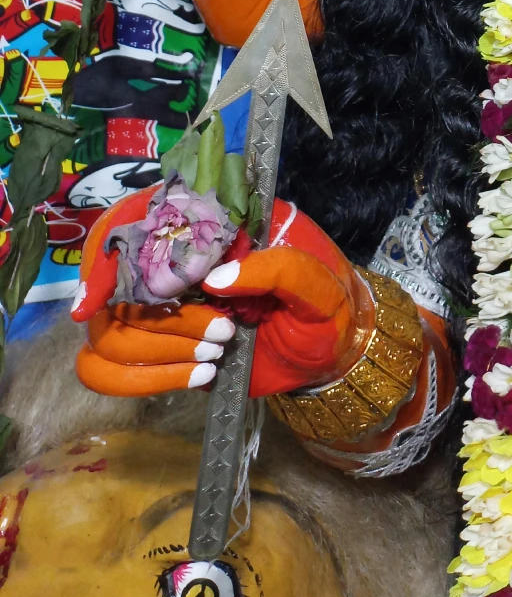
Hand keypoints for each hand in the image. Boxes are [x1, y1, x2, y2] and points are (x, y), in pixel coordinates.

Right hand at [73, 191, 373, 399]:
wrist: (330, 351)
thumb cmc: (326, 304)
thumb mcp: (317, 283)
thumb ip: (278, 269)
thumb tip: (215, 278)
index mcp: (213, 222)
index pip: (138, 217)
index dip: (107, 252)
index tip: (96, 302)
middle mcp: (176, 258)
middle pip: (117, 285)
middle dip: (164, 319)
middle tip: (222, 331)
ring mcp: (163, 304)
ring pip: (111, 331)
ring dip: (161, 350)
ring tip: (219, 351)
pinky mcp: (160, 347)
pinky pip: (110, 369)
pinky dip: (146, 379)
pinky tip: (198, 376)